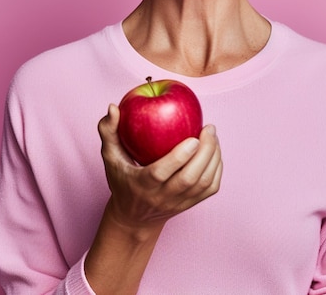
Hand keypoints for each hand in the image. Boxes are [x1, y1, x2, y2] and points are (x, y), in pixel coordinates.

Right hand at [98, 104, 222, 232]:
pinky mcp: (190, 205)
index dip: (179, 157)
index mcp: (141, 185)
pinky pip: (210, 189)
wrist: (134, 217)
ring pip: (203, 184)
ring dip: (213, 158)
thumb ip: (108, 131)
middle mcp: (161, 197)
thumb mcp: (110, 157)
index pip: (161, 173)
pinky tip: (215, 150)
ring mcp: (178, 203)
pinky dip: (217, 169)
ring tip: (213, 136)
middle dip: (205, 153)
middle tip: (209, 128)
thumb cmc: (122, 179)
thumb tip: (113, 107)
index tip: (192, 137)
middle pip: (189, 179)